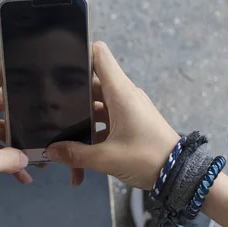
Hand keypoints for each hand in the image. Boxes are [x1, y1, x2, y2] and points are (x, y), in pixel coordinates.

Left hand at [0, 58, 31, 205]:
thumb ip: (8, 160)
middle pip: (2, 103)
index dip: (13, 67)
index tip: (34, 67)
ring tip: (35, 156)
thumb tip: (25, 158)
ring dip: (14, 142)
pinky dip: (2, 158)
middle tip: (45, 119)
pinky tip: (17, 174)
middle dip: (22, 113)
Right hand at [47, 42, 179, 189]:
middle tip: (48, 112)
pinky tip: (79, 161)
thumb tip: (51, 151)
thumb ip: (75, 155)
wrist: (178, 174)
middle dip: (71, 100)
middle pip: (90, 86)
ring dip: (81, 127)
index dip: (80, 51)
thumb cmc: (147, 158)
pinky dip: (92, 139)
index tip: (58, 62)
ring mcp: (127, 110)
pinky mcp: (130, 124)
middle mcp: (123, 96)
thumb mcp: (107, 159)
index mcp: (120, 93)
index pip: (99, 55)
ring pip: (96, 110)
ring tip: (62, 144)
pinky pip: (104, 125)